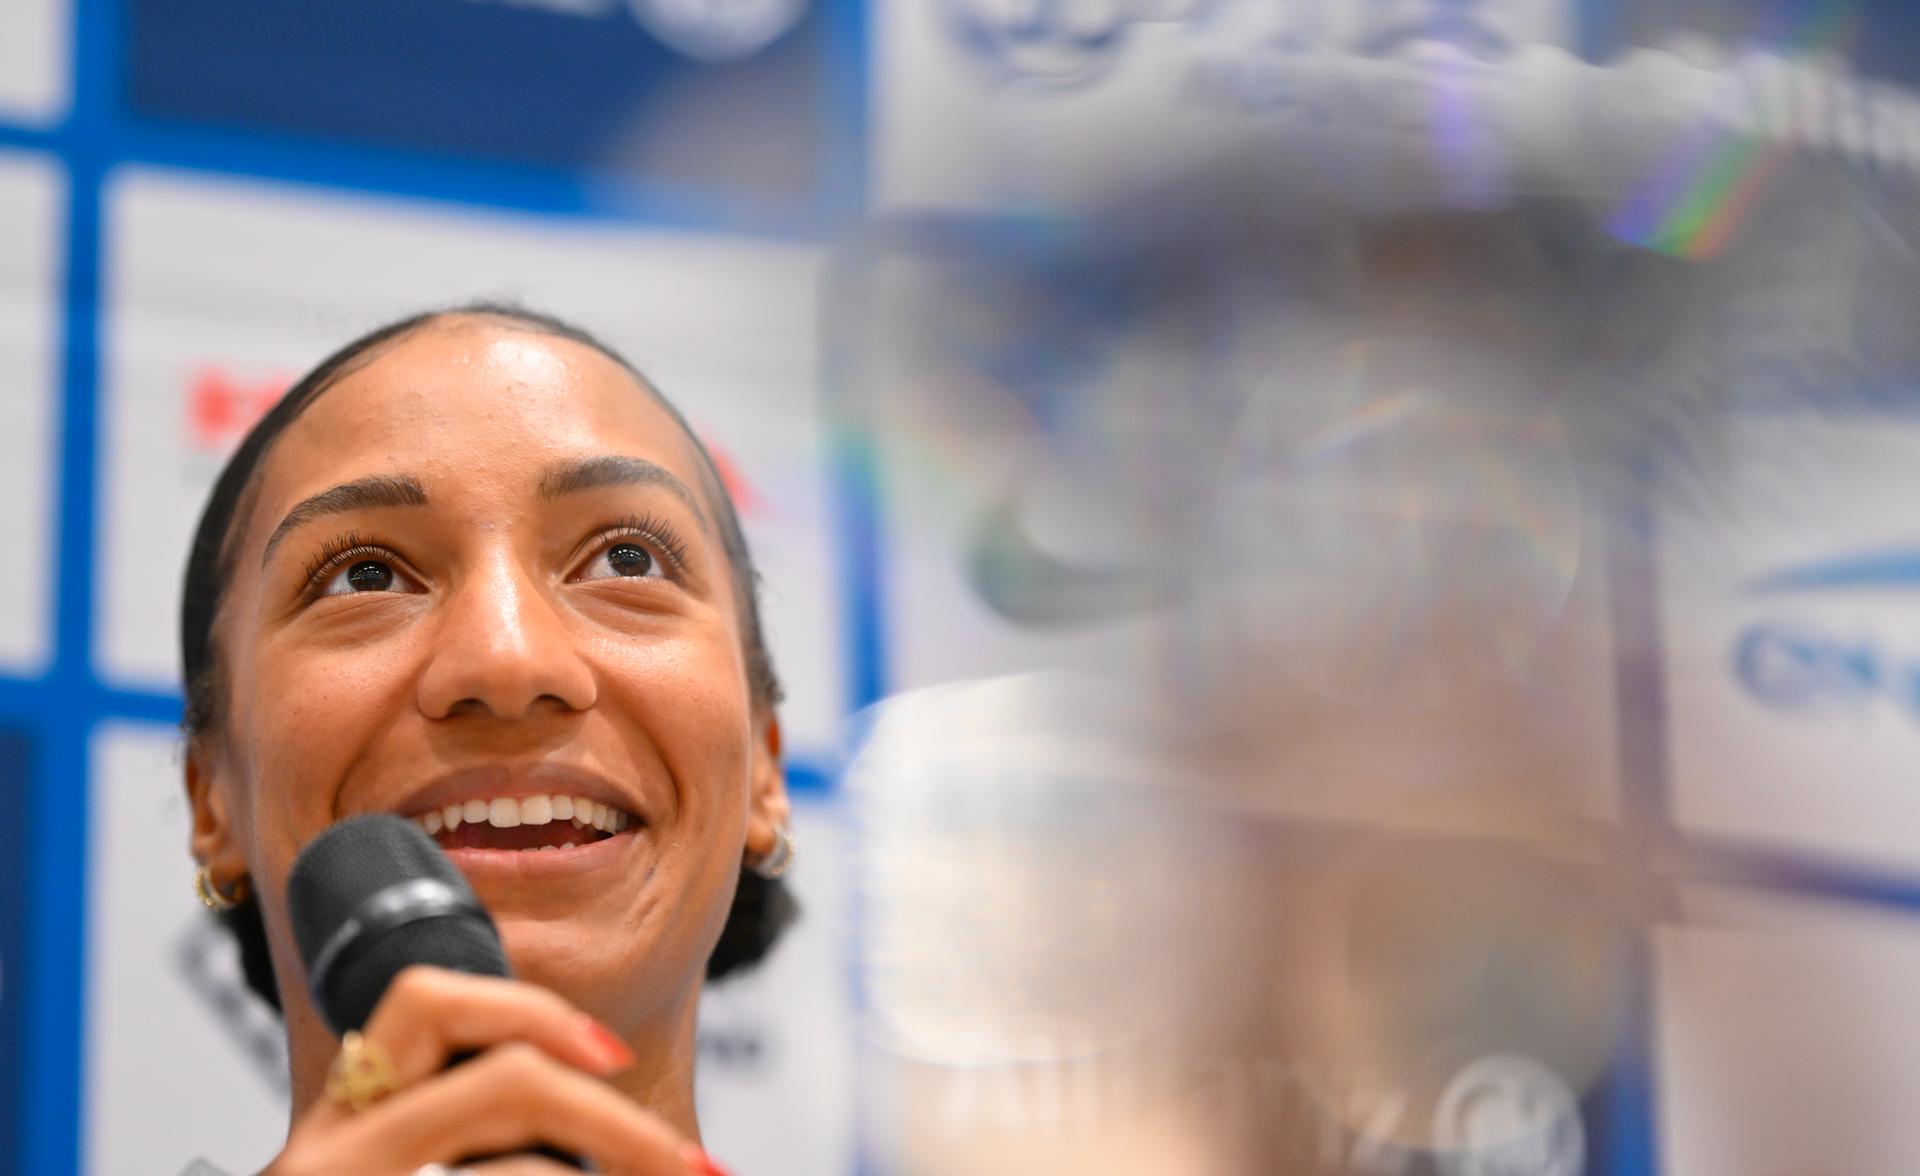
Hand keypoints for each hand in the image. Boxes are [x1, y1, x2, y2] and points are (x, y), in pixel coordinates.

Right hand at [261, 966, 724, 1175]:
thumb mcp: (391, 1173)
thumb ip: (468, 1139)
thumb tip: (614, 1131)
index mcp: (341, 1125)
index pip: (425, 1002)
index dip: (533, 1010)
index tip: (614, 1053)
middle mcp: (328, 1158)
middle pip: (504, 1080)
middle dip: (618, 1118)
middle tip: (690, 1167)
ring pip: (521, 1174)